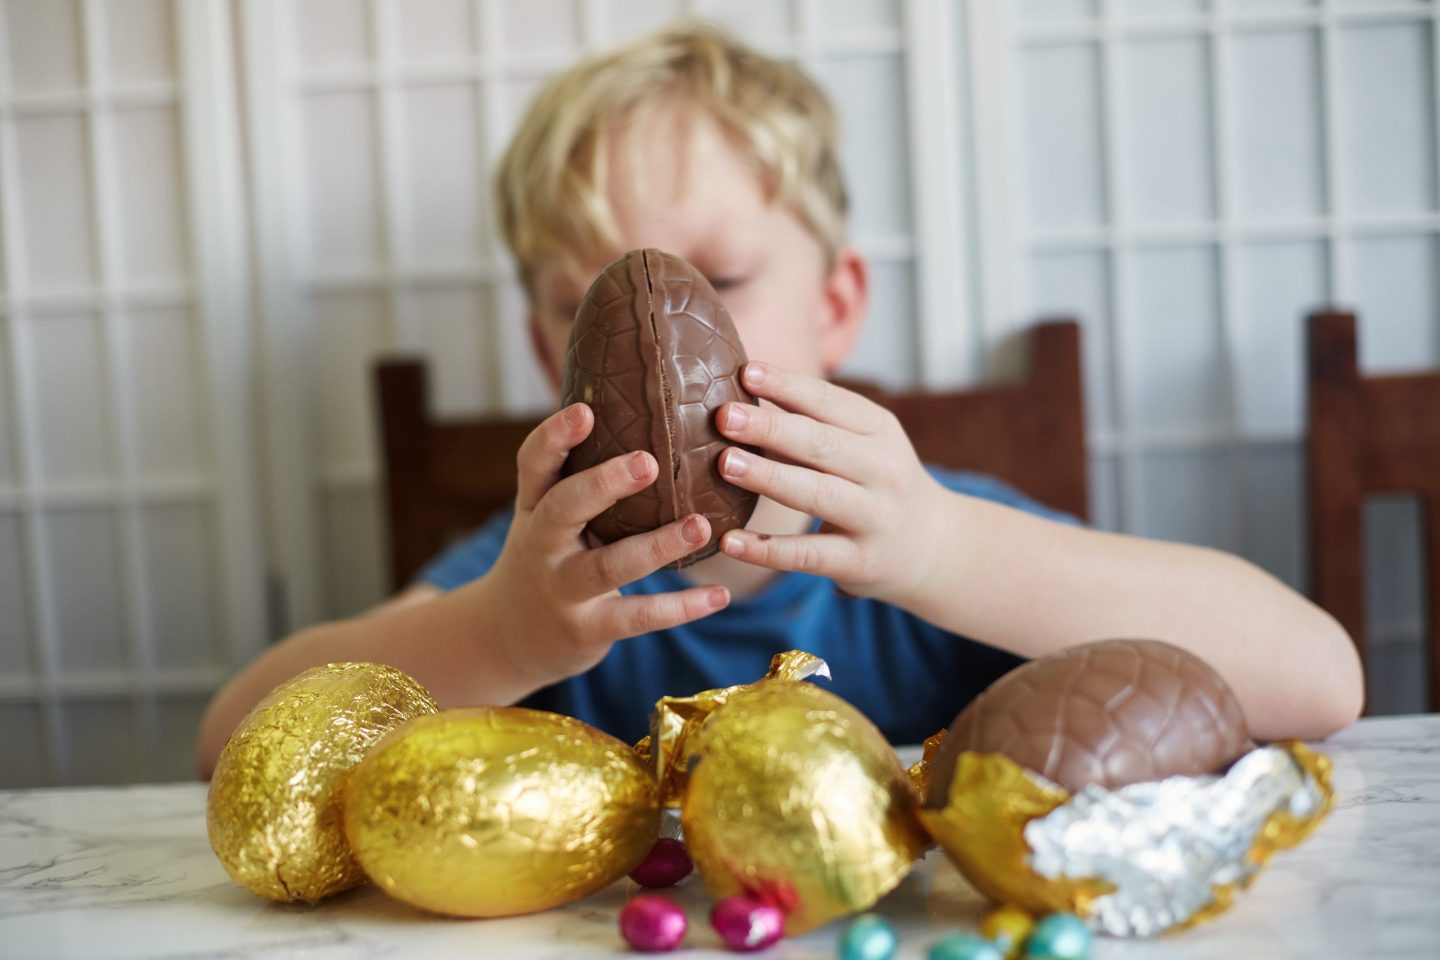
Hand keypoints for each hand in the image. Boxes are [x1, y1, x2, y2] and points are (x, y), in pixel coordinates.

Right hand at [480, 403, 729, 687]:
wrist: (511, 637)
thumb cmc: (550, 554)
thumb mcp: (548, 514)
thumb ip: (583, 475)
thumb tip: (647, 407)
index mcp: (533, 505)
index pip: (534, 464)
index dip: (555, 437)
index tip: (586, 410)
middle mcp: (542, 544)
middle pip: (564, 508)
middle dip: (603, 484)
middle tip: (648, 461)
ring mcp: (563, 589)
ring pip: (608, 566)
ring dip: (657, 546)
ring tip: (701, 525)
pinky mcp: (588, 628)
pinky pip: (638, 616)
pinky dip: (681, 607)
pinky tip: (720, 595)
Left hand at [714, 362, 947, 606]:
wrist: (933, 547)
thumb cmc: (878, 483)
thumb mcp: (865, 445)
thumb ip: (815, 425)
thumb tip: (743, 398)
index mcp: (880, 432)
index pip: (831, 402)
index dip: (788, 386)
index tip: (745, 372)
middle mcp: (883, 471)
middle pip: (821, 444)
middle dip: (771, 428)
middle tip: (725, 416)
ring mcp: (874, 518)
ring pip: (816, 494)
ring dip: (769, 477)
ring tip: (725, 464)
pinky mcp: (858, 562)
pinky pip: (807, 554)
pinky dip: (766, 549)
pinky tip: (730, 541)